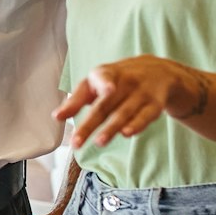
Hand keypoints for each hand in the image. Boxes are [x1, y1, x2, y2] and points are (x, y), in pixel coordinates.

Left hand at [55, 56, 203, 149]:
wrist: (159, 71)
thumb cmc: (118, 81)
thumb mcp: (97, 83)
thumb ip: (76, 99)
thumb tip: (56, 117)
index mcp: (106, 74)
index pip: (103, 79)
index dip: (104, 84)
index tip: (106, 91)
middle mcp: (124, 82)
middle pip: (105, 105)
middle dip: (90, 124)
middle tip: (76, 142)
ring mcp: (141, 93)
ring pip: (124, 113)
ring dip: (111, 128)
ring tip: (99, 142)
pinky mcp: (155, 105)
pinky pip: (145, 116)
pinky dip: (136, 125)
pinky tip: (126, 134)